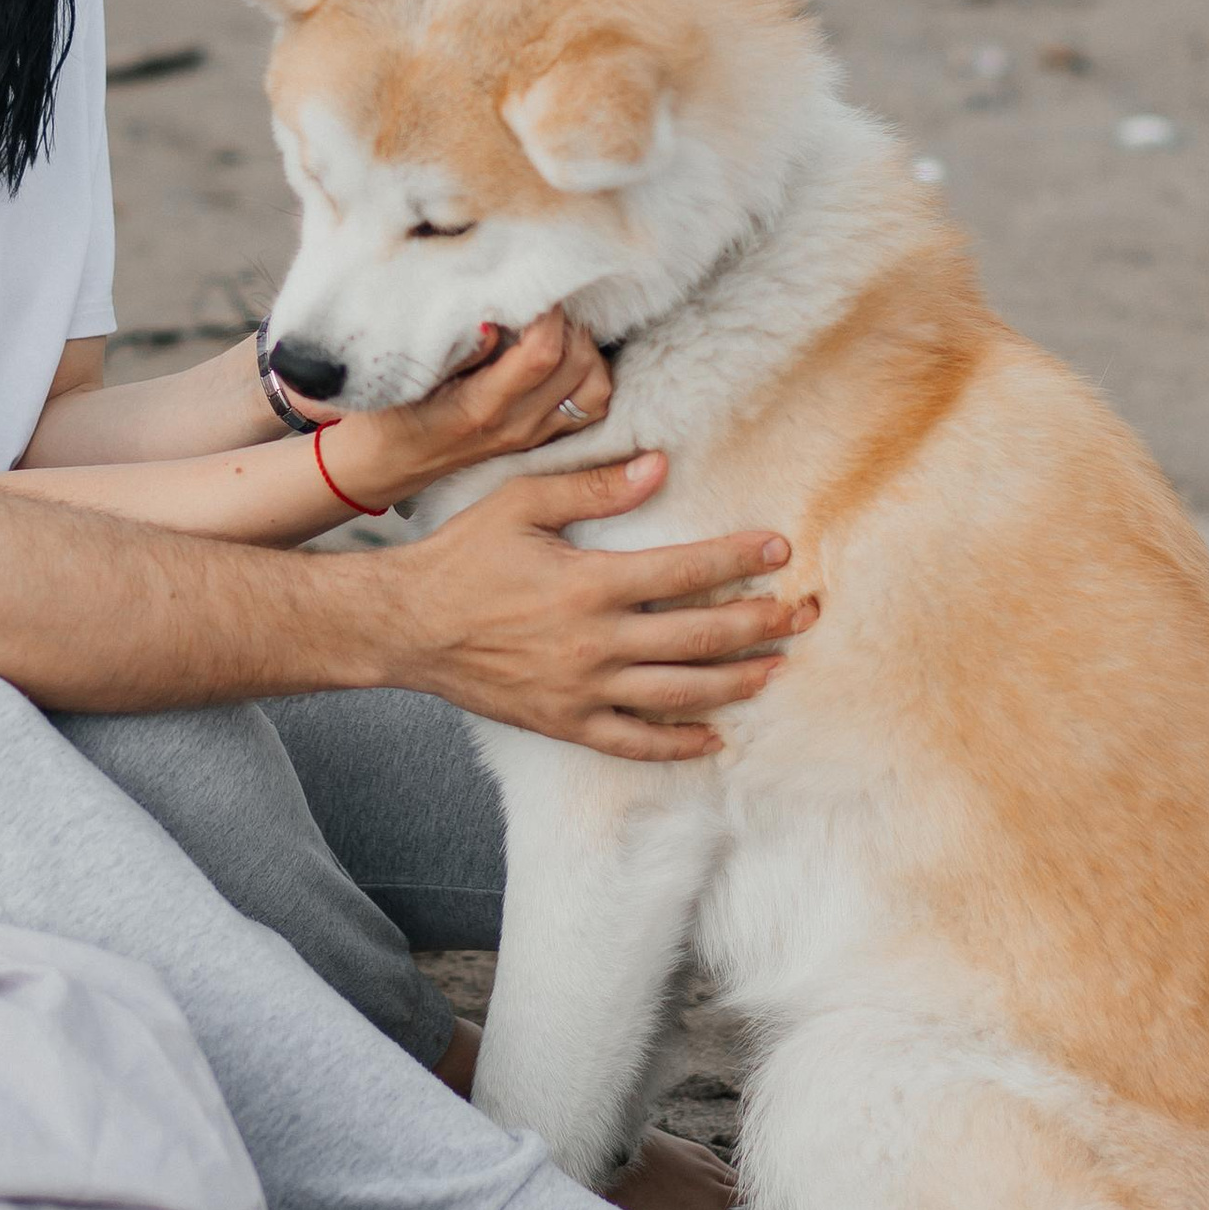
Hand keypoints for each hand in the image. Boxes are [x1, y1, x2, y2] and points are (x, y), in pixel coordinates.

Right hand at [316, 307, 612, 508]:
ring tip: (556, 327)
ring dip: (586, 349)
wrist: (382, 466)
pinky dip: (589, 375)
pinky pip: (589, 407)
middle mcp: (515, 425)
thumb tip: (493, 320)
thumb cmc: (385, 416)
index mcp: (480, 408)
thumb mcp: (401, 379)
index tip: (530, 286)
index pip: (542, 354)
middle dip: (569, 322)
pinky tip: (564, 354)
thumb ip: (453, 351)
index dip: (547, 312)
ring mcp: (530, 436)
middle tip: (542, 301)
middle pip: (579, 365)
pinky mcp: (537, 439)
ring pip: (596, 388)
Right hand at [382, 452, 815, 757]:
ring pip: (681, 692)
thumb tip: (658, 467)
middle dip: (760, 624)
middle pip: (699, 637)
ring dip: (736, 681)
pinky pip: (635, 741)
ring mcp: (583, 690)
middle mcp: (595, 642)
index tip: (778, 550)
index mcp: (589, 583)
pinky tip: (713, 736)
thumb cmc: (463, 557)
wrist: (407, 625)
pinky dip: (678, 743)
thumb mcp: (521, 504)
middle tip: (801, 614)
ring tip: (775, 668)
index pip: (685, 571)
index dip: (737, 559)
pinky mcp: (566, 722)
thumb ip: (593, 486)